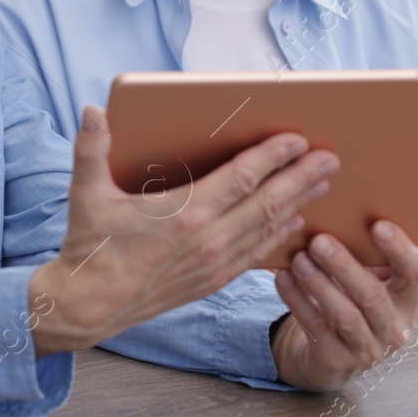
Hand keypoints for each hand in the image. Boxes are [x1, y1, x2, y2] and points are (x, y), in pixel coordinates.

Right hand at [30, 105, 337, 355]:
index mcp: (183, 214)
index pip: (242, 178)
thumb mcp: (86, 193)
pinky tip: (294, 223)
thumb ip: (91, 149)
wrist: (89, 305)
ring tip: (322, 184)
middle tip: (331, 158)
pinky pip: (256, 255)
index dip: (273, 156)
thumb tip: (92, 110)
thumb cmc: (89, 246)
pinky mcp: (212, 281)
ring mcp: (213, 264)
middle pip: (267, 202)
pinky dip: (279, 236)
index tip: (297, 139)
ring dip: (298, 204)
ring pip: (267, 229)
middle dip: (302, 178)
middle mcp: (207, 240)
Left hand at [270, 220, 417, 391]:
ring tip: (298, 258)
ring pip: (344, 315)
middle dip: (344, 266)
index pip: (416, 274)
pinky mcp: (337, 362)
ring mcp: (367, 349)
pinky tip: (282, 278)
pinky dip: (298, 301)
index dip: (399, 250)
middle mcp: (394, 327)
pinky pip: (316, 328)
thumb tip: (341, 207)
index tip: (378, 224)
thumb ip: (366, 253)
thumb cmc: (352, 301)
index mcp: (409, 300)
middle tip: (319, 240)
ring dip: (319, 284)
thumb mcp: (368, 280)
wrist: (333, 357)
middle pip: (372, 295)